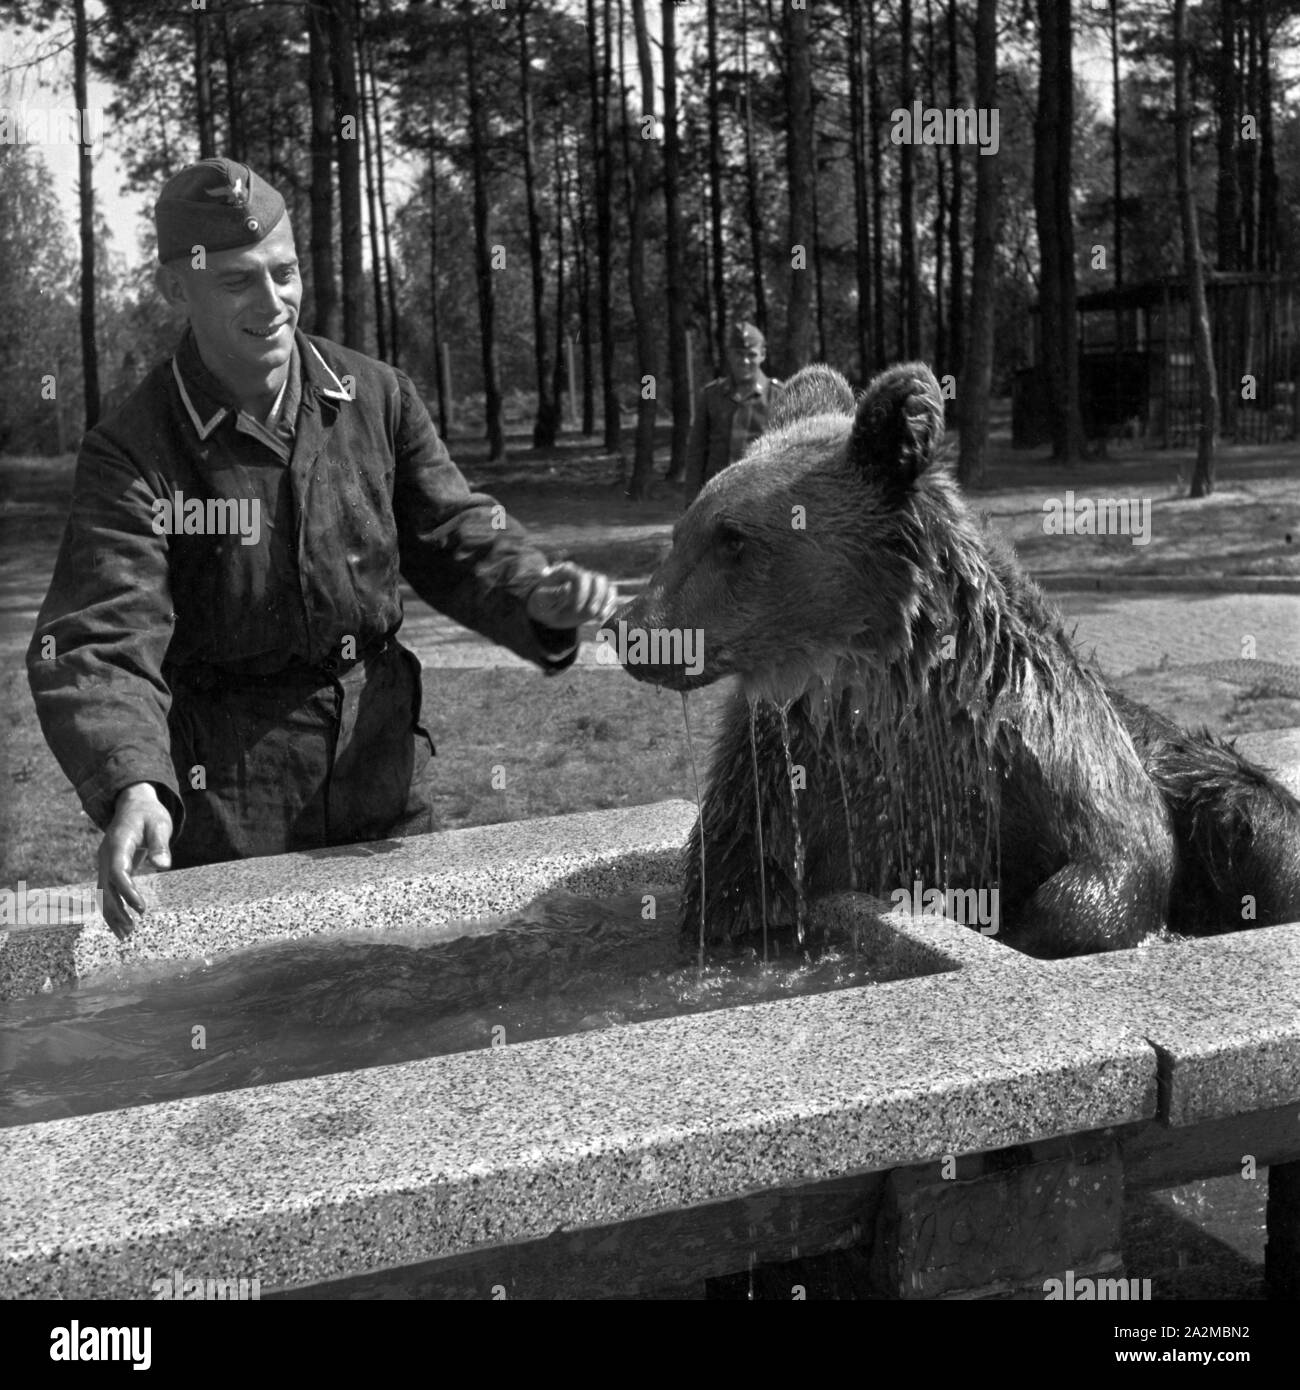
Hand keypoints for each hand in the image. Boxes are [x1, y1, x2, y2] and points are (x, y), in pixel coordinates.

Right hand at [98, 783, 172, 939]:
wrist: (132, 805)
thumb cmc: (149, 813)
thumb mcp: (159, 823)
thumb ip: (160, 844)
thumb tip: (163, 865)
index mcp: (117, 843)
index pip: (118, 872)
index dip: (128, 892)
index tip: (141, 908)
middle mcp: (106, 856)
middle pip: (106, 888)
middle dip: (117, 910)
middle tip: (131, 930)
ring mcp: (104, 863)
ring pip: (103, 893)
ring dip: (112, 915)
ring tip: (125, 935)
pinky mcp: (109, 869)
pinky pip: (107, 891)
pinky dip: (112, 908)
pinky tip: (121, 925)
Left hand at [526, 562, 618, 629]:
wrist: (549, 610)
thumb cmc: (543, 604)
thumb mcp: (541, 601)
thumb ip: (550, 594)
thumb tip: (566, 589)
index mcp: (565, 571)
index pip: (581, 577)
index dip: (582, 593)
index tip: (575, 608)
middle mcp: (581, 573)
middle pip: (598, 579)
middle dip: (596, 597)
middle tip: (590, 612)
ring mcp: (591, 583)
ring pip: (607, 586)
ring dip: (606, 602)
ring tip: (599, 617)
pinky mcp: (599, 593)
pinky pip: (611, 595)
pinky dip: (610, 606)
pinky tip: (603, 618)